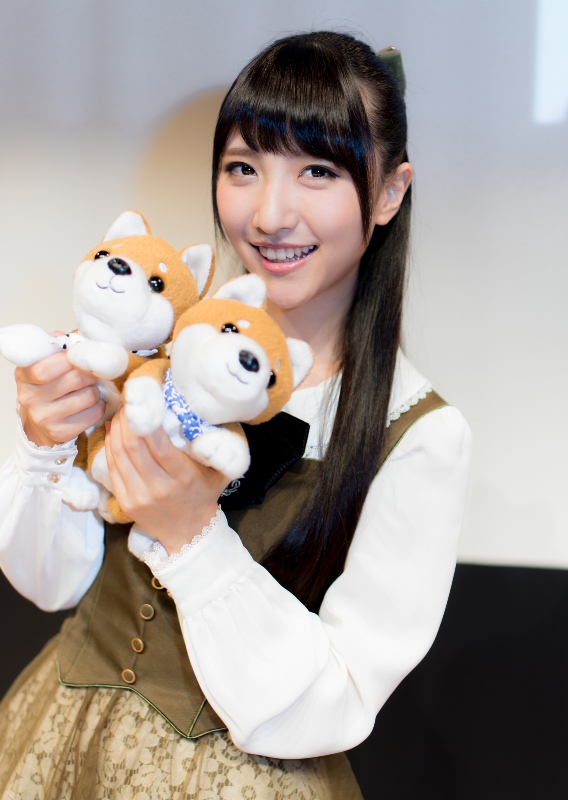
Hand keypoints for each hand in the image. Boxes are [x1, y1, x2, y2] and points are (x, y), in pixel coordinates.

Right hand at [16, 351, 104, 446]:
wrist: (41, 422)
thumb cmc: (48, 387)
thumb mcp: (45, 364)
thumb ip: (56, 349)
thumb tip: (67, 337)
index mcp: (24, 376)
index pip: (46, 367)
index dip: (72, 358)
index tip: (82, 355)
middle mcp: (30, 398)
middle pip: (75, 379)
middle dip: (90, 372)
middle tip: (92, 371)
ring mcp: (45, 418)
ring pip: (88, 396)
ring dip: (95, 390)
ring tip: (88, 389)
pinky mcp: (61, 432)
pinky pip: (94, 414)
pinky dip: (98, 406)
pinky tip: (90, 405)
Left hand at [105, 407, 227, 553]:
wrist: (190, 533)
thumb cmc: (206, 494)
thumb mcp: (220, 471)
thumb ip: (215, 447)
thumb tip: (194, 413)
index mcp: (184, 477)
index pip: (159, 444)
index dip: (146, 419)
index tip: (145, 400)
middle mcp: (159, 488)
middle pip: (133, 446)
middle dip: (127, 419)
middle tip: (130, 402)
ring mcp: (139, 496)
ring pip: (119, 455)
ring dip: (116, 429)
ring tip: (121, 413)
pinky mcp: (126, 501)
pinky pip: (112, 468)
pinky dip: (110, 446)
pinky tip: (113, 431)